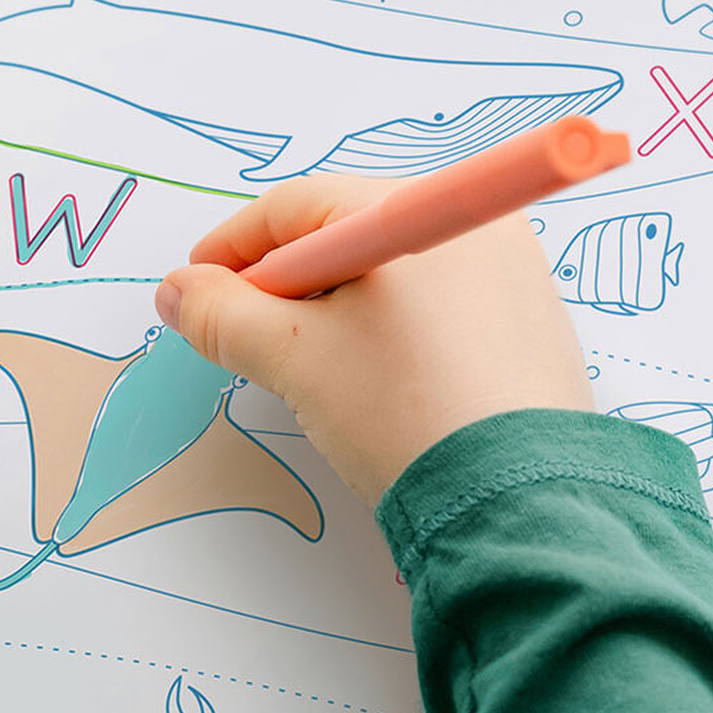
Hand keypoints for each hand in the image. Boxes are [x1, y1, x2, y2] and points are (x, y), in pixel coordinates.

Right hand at [155, 178, 593, 506]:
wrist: (523, 505)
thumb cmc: (407, 416)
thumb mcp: (294, 360)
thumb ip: (223, 315)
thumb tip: (180, 291)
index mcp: (418, 209)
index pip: (297, 207)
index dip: (233, 249)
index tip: (196, 289)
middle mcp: (476, 224)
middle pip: (347, 233)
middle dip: (286, 284)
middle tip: (246, 337)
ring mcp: (513, 274)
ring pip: (392, 275)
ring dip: (337, 311)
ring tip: (310, 370)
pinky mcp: (532, 326)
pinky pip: (439, 307)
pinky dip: (392, 333)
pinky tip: (376, 384)